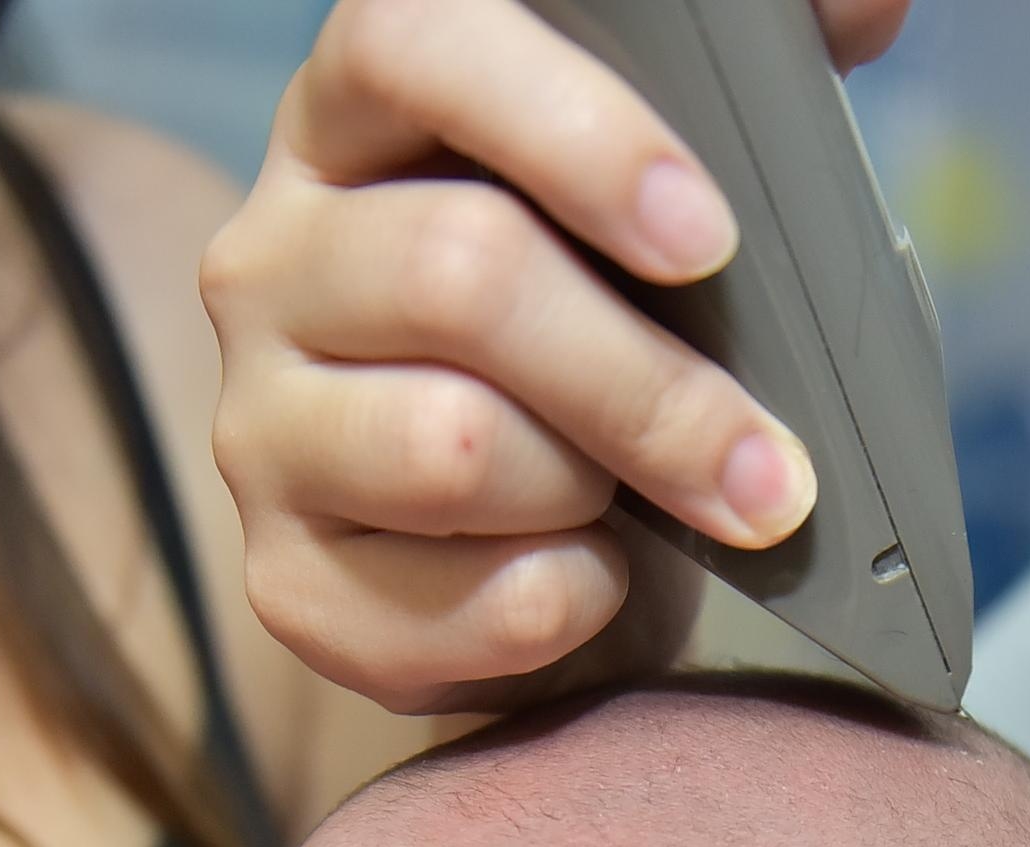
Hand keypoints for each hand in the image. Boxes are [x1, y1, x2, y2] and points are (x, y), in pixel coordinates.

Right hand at [203, 0, 908, 711]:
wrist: (539, 541)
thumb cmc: (616, 336)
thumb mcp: (674, 200)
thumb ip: (755, 81)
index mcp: (367, 115)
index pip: (408, 45)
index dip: (568, 131)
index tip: (705, 236)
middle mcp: (278, 252)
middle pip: (456, 275)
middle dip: (650, 388)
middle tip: (770, 472)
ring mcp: (259, 416)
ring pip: (446, 446)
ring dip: (591, 495)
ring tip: (645, 514)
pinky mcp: (279, 571)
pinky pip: (421, 605)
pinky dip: (545, 608)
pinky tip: (586, 583)